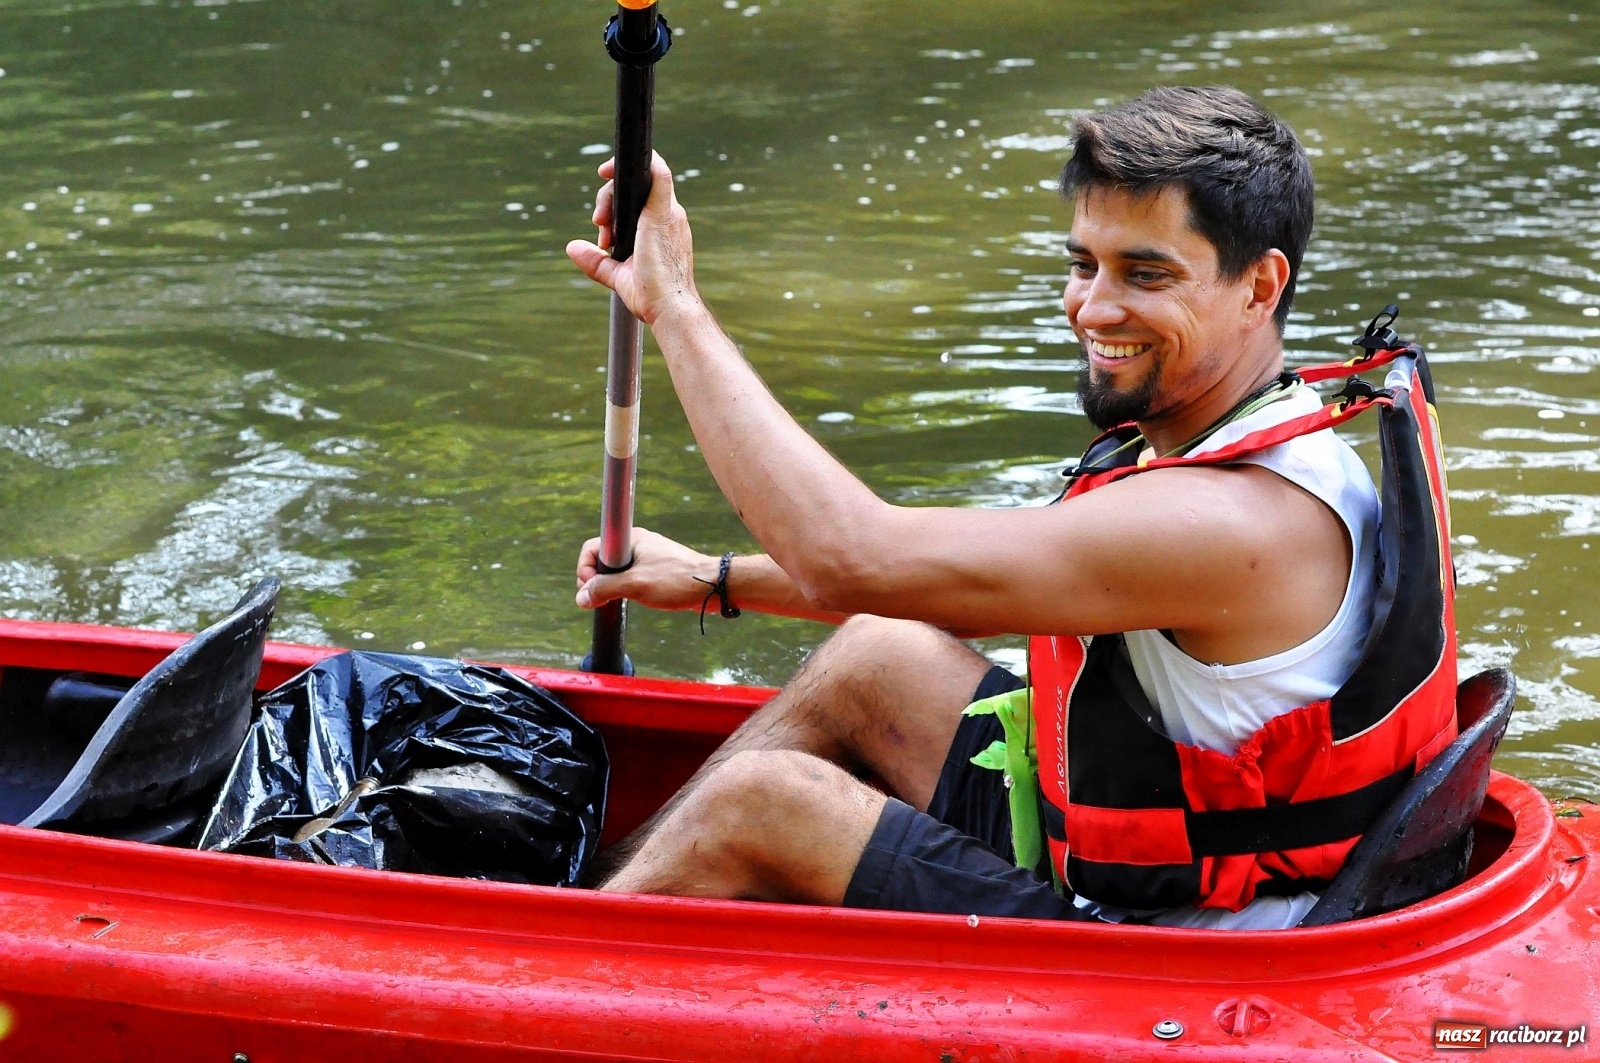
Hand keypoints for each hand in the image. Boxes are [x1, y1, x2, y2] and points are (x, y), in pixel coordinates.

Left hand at [565, 153, 702, 326]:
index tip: (600, 220)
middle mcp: (670, 216)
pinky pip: (658, 173)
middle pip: (636, 187)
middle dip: (607, 201)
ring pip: (640, 179)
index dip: (615, 199)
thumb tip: (573, 248)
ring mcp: (669, 213)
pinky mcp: (664, 213)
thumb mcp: (617, 274)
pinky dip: (637, 163)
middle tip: (598, 227)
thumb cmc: (652, 296)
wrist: (669, 308)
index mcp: (662, 227)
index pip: (641, 197)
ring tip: (601, 224)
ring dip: (611, 194)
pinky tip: (610, 168)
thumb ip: (596, 261)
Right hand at [576, 528, 720, 611]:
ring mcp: (647, 556)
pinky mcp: (656, 570)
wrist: (712, 586)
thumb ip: (604, 589)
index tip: (592, 588)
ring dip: (612, 587)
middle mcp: (637, 544)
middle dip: (596, 580)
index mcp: (631, 539)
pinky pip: (631, 577)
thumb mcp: (635, 585)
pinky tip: (633, 600)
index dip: (585, 568)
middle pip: (602, 560)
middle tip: (601, 600)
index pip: (592, 548)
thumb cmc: (677, 580)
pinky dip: (626, 589)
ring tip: (617, 601)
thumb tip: (582, 598)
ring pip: (617, 571)